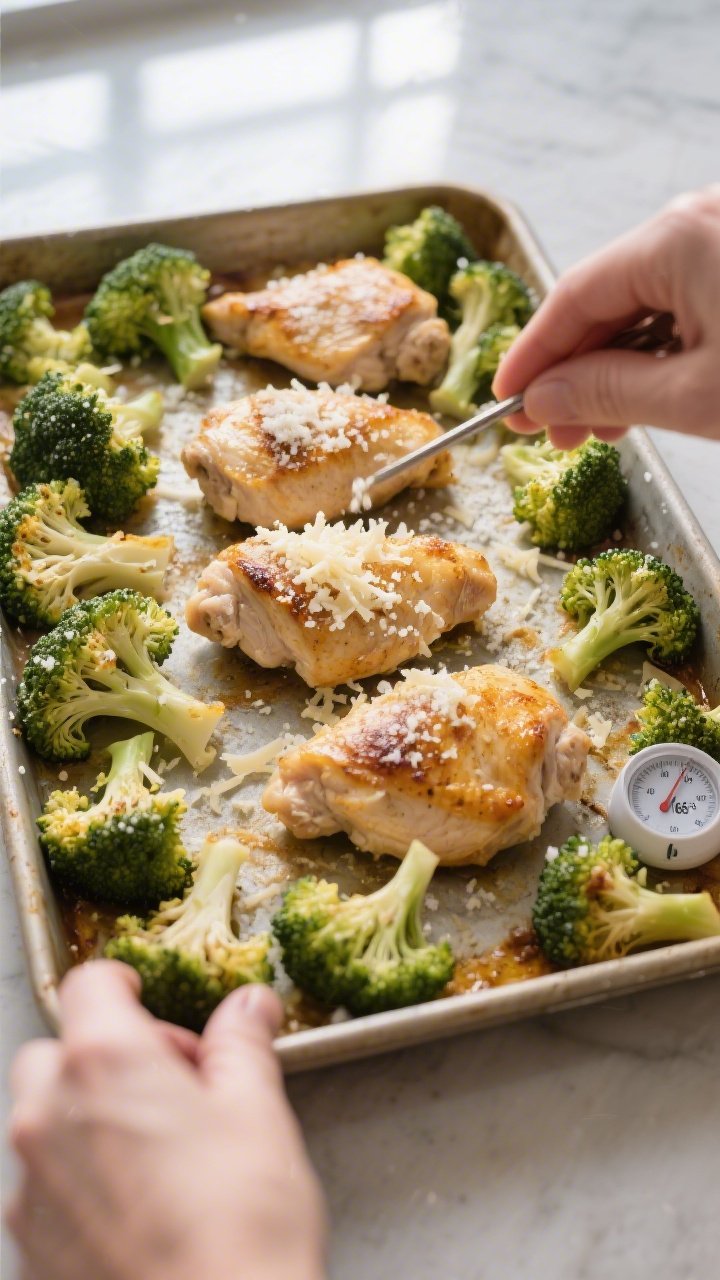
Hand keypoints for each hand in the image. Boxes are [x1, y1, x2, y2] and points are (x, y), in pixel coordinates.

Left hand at [7, 962, 326, 1279]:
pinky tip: (138, 1213)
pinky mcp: (28, 1251)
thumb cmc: (239, 1228)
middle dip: (105, 1058)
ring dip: (88, 1121)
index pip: (89, 983)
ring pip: (44, 1125)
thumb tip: (249, 1008)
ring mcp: (30, 1189)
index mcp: (105, 1062)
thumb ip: (243, 1046)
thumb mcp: (259, 1113)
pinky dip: (78, 1185)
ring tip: (159, 1157)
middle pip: (55, 1054)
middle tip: (170, 1088)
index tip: (144, 999)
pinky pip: (43, 1192)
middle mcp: (48, 1116)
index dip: (122, 984)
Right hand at [493, 185, 719, 446]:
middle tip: (553, 429)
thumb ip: (609, 394)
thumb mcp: (698, 397)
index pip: (574, 297)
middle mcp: (699, 220)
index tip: (509, 401)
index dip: (532, 355)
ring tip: (600, 426)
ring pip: (646, 303)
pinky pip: (685, 300)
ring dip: (616, 366)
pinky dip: (660, 349)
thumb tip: (543, 399)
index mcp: (677, 237)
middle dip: (576, 370)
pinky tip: (645, 395)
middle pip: (607, 298)